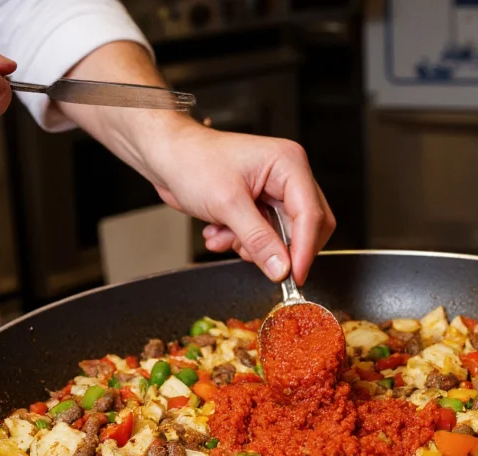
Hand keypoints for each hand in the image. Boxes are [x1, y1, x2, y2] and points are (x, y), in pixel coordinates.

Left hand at [57, 41, 334, 284]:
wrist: (166, 157)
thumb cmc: (193, 161)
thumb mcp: (226, 203)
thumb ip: (258, 239)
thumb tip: (282, 268)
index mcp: (288, 164)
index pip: (311, 214)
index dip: (304, 249)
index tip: (295, 276)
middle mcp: (288, 177)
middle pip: (305, 227)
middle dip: (278, 247)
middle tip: (257, 258)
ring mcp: (274, 192)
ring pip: (283, 237)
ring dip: (253, 245)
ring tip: (224, 236)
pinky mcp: (260, 206)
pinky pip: (265, 237)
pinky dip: (243, 242)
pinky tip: (220, 231)